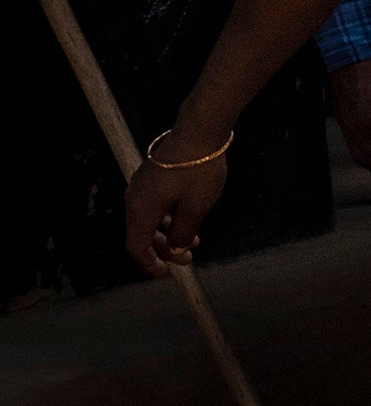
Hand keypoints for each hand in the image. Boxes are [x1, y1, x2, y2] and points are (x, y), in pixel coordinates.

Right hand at [121, 127, 239, 270]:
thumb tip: (175, 251)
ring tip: (195, 241)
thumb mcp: (196, 207)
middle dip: (164, 250)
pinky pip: (155, 205)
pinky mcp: (152, 176)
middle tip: (189, 259)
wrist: (199, 130)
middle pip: (142, 234)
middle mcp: (135, 198)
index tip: (165, 275)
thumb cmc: (198, 169)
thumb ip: (183, 232)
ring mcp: (142, 185)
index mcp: (141, 209)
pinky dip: (169, 217)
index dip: (149, 264)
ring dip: (170, 233)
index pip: (136, 246)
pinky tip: (189, 219)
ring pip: (150, 219)